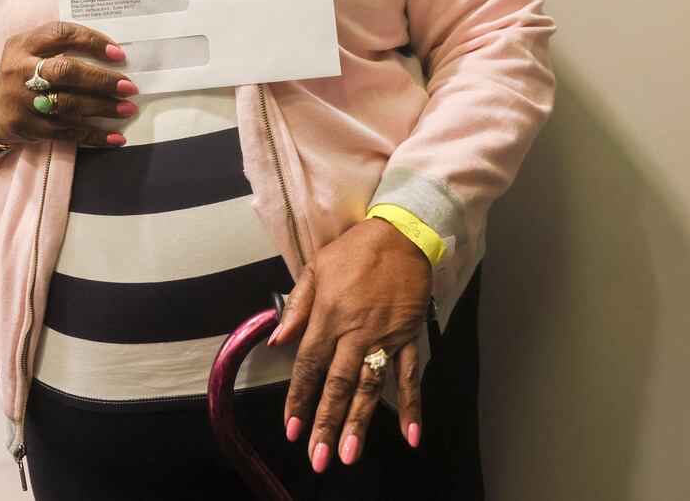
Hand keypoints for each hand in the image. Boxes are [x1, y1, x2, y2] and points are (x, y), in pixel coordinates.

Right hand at [0, 22, 137, 149]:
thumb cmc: (25, 71)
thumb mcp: (31, 49)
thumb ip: (61, 45)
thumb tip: (112, 54)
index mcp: (24, 45)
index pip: (61, 34)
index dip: (91, 41)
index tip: (118, 53)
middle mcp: (21, 71)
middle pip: (65, 72)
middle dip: (101, 80)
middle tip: (128, 87)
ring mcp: (24, 101)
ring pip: (69, 104)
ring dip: (102, 108)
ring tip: (128, 109)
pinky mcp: (31, 127)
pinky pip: (68, 132)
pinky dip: (94, 136)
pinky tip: (116, 138)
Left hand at [269, 218, 431, 471]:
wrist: (401, 232)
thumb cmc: (355, 249)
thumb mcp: (316, 267)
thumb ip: (298, 306)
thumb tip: (278, 339)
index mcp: (328, 316)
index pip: (308, 366)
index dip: (299, 399)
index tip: (292, 428)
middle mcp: (354, 332)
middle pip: (336, 385)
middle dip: (326, 423)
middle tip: (319, 457)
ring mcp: (384, 337)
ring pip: (369, 387)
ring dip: (360, 422)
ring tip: (350, 453)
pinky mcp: (409, 336)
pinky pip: (410, 375)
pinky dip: (411, 406)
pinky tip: (409, 435)